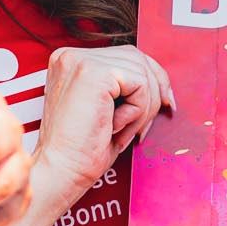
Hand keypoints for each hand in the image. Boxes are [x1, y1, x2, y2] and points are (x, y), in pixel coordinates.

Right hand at [31, 45, 171, 197]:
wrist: (62, 170)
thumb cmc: (82, 149)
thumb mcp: (105, 107)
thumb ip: (122, 86)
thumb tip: (162, 82)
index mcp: (70, 61)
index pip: (125, 55)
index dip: (151, 80)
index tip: (165, 104)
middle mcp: (71, 56)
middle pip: (138, 58)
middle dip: (154, 93)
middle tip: (145, 126)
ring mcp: (80, 61)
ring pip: (142, 72)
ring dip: (144, 107)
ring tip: (121, 130)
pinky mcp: (94, 73)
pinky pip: (140, 84)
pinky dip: (138, 111)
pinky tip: (114, 127)